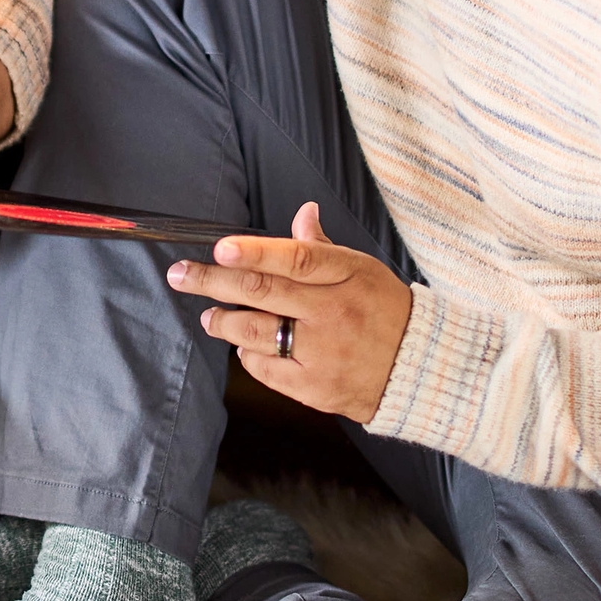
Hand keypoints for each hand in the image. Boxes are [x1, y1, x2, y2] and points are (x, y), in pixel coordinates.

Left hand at [167, 202, 409, 426]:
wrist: (420, 369)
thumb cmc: (385, 311)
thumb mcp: (363, 270)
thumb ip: (323, 248)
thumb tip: (302, 213)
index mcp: (346, 276)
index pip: (295, 259)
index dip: (254, 253)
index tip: (219, 249)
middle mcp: (333, 312)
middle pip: (263, 293)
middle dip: (213, 282)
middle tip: (181, 275)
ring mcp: (323, 352)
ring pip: (255, 333)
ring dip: (222, 322)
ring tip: (210, 316)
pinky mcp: (315, 387)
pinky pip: (265, 368)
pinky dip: (248, 354)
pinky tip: (245, 346)